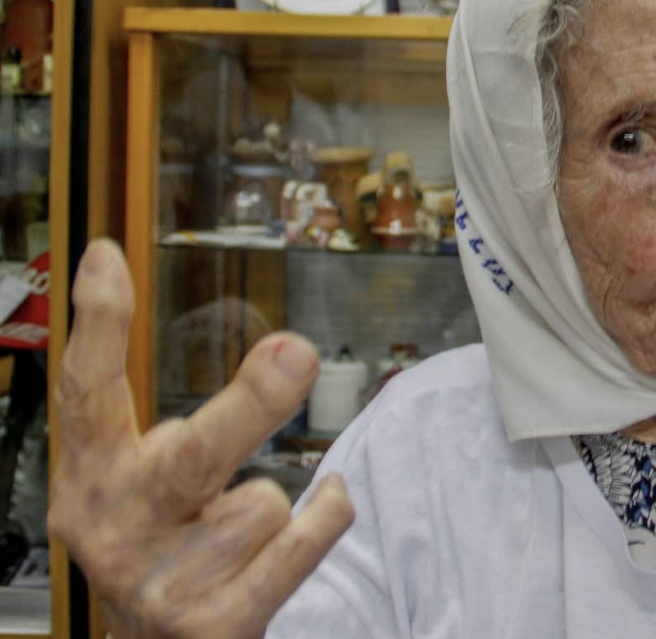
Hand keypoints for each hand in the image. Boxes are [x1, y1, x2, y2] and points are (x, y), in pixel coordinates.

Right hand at [49, 240, 354, 638]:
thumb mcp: (138, 489)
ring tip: (235, 536)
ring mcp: (163, 581)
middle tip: (297, 353)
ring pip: (264, 499)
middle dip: (253, 401)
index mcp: (89, 482)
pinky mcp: (215, 622)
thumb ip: (177, 429)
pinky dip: (325, 516)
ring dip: (270, 505)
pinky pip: (303, 539)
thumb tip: (282, 350)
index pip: (84, 396)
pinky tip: (308, 519)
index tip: (106, 257)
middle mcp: (115, 528)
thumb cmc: (160, 551)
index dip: (97, 326)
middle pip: (192, 454)